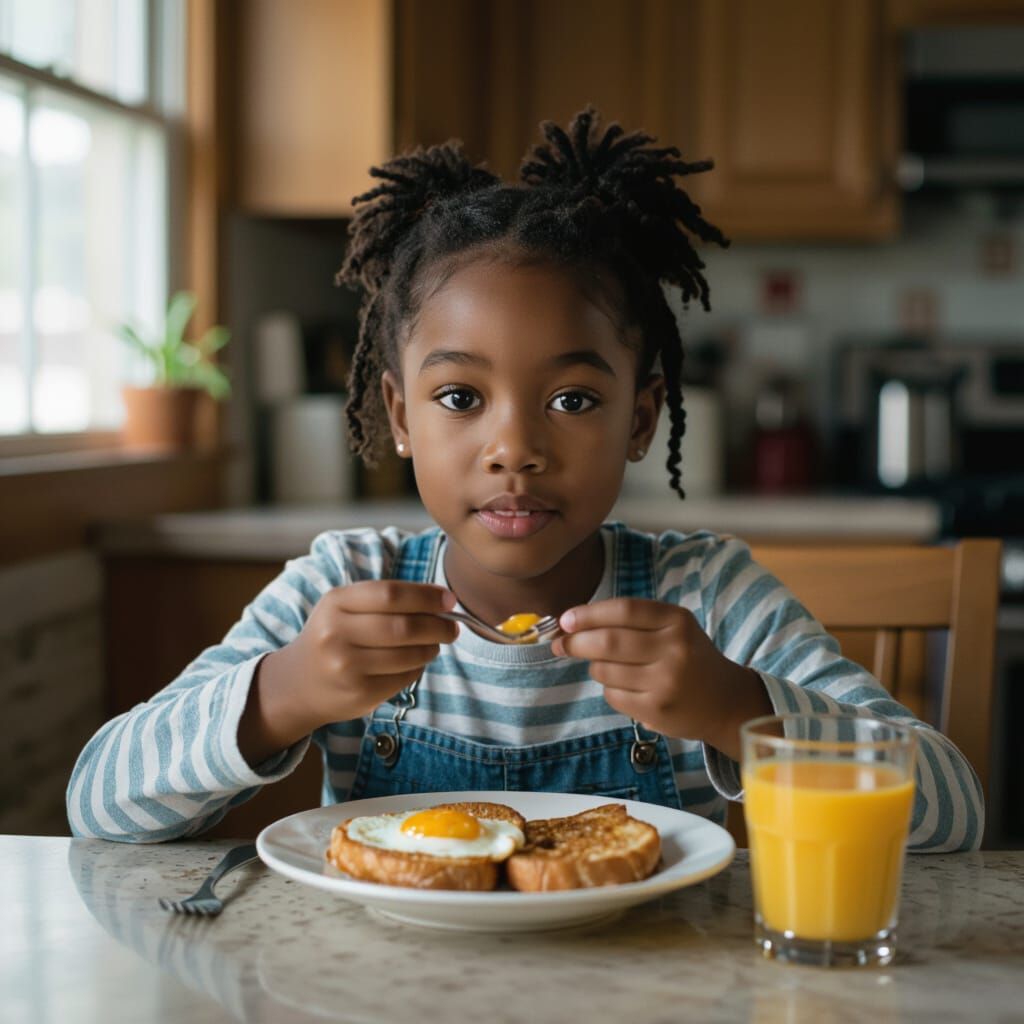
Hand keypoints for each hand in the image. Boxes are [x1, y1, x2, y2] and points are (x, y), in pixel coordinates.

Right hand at [238, 581, 456, 765]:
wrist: (297, 683)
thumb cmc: (333, 636)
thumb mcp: (344, 607)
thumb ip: (386, 599)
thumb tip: (444, 602)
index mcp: (335, 602)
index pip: (391, 594)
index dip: (426, 597)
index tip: (449, 600)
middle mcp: (336, 634)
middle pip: (403, 626)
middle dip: (437, 626)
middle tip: (452, 628)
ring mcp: (346, 667)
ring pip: (408, 655)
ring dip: (431, 649)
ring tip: (435, 645)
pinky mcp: (358, 694)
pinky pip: (403, 678)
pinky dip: (417, 669)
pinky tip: (415, 664)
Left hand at [551, 598, 769, 759]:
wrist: (726, 703)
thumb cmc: (689, 657)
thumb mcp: (673, 628)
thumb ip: (631, 621)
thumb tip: (572, 623)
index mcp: (677, 621)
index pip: (623, 610)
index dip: (588, 614)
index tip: (565, 620)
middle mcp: (674, 649)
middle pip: (608, 641)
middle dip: (576, 642)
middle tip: (560, 644)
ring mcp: (666, 682)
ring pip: (605, 670)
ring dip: (596, 667)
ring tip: (609, 667)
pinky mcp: (657, 710)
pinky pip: (613, 696)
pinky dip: (610, 690)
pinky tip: (626, 688)